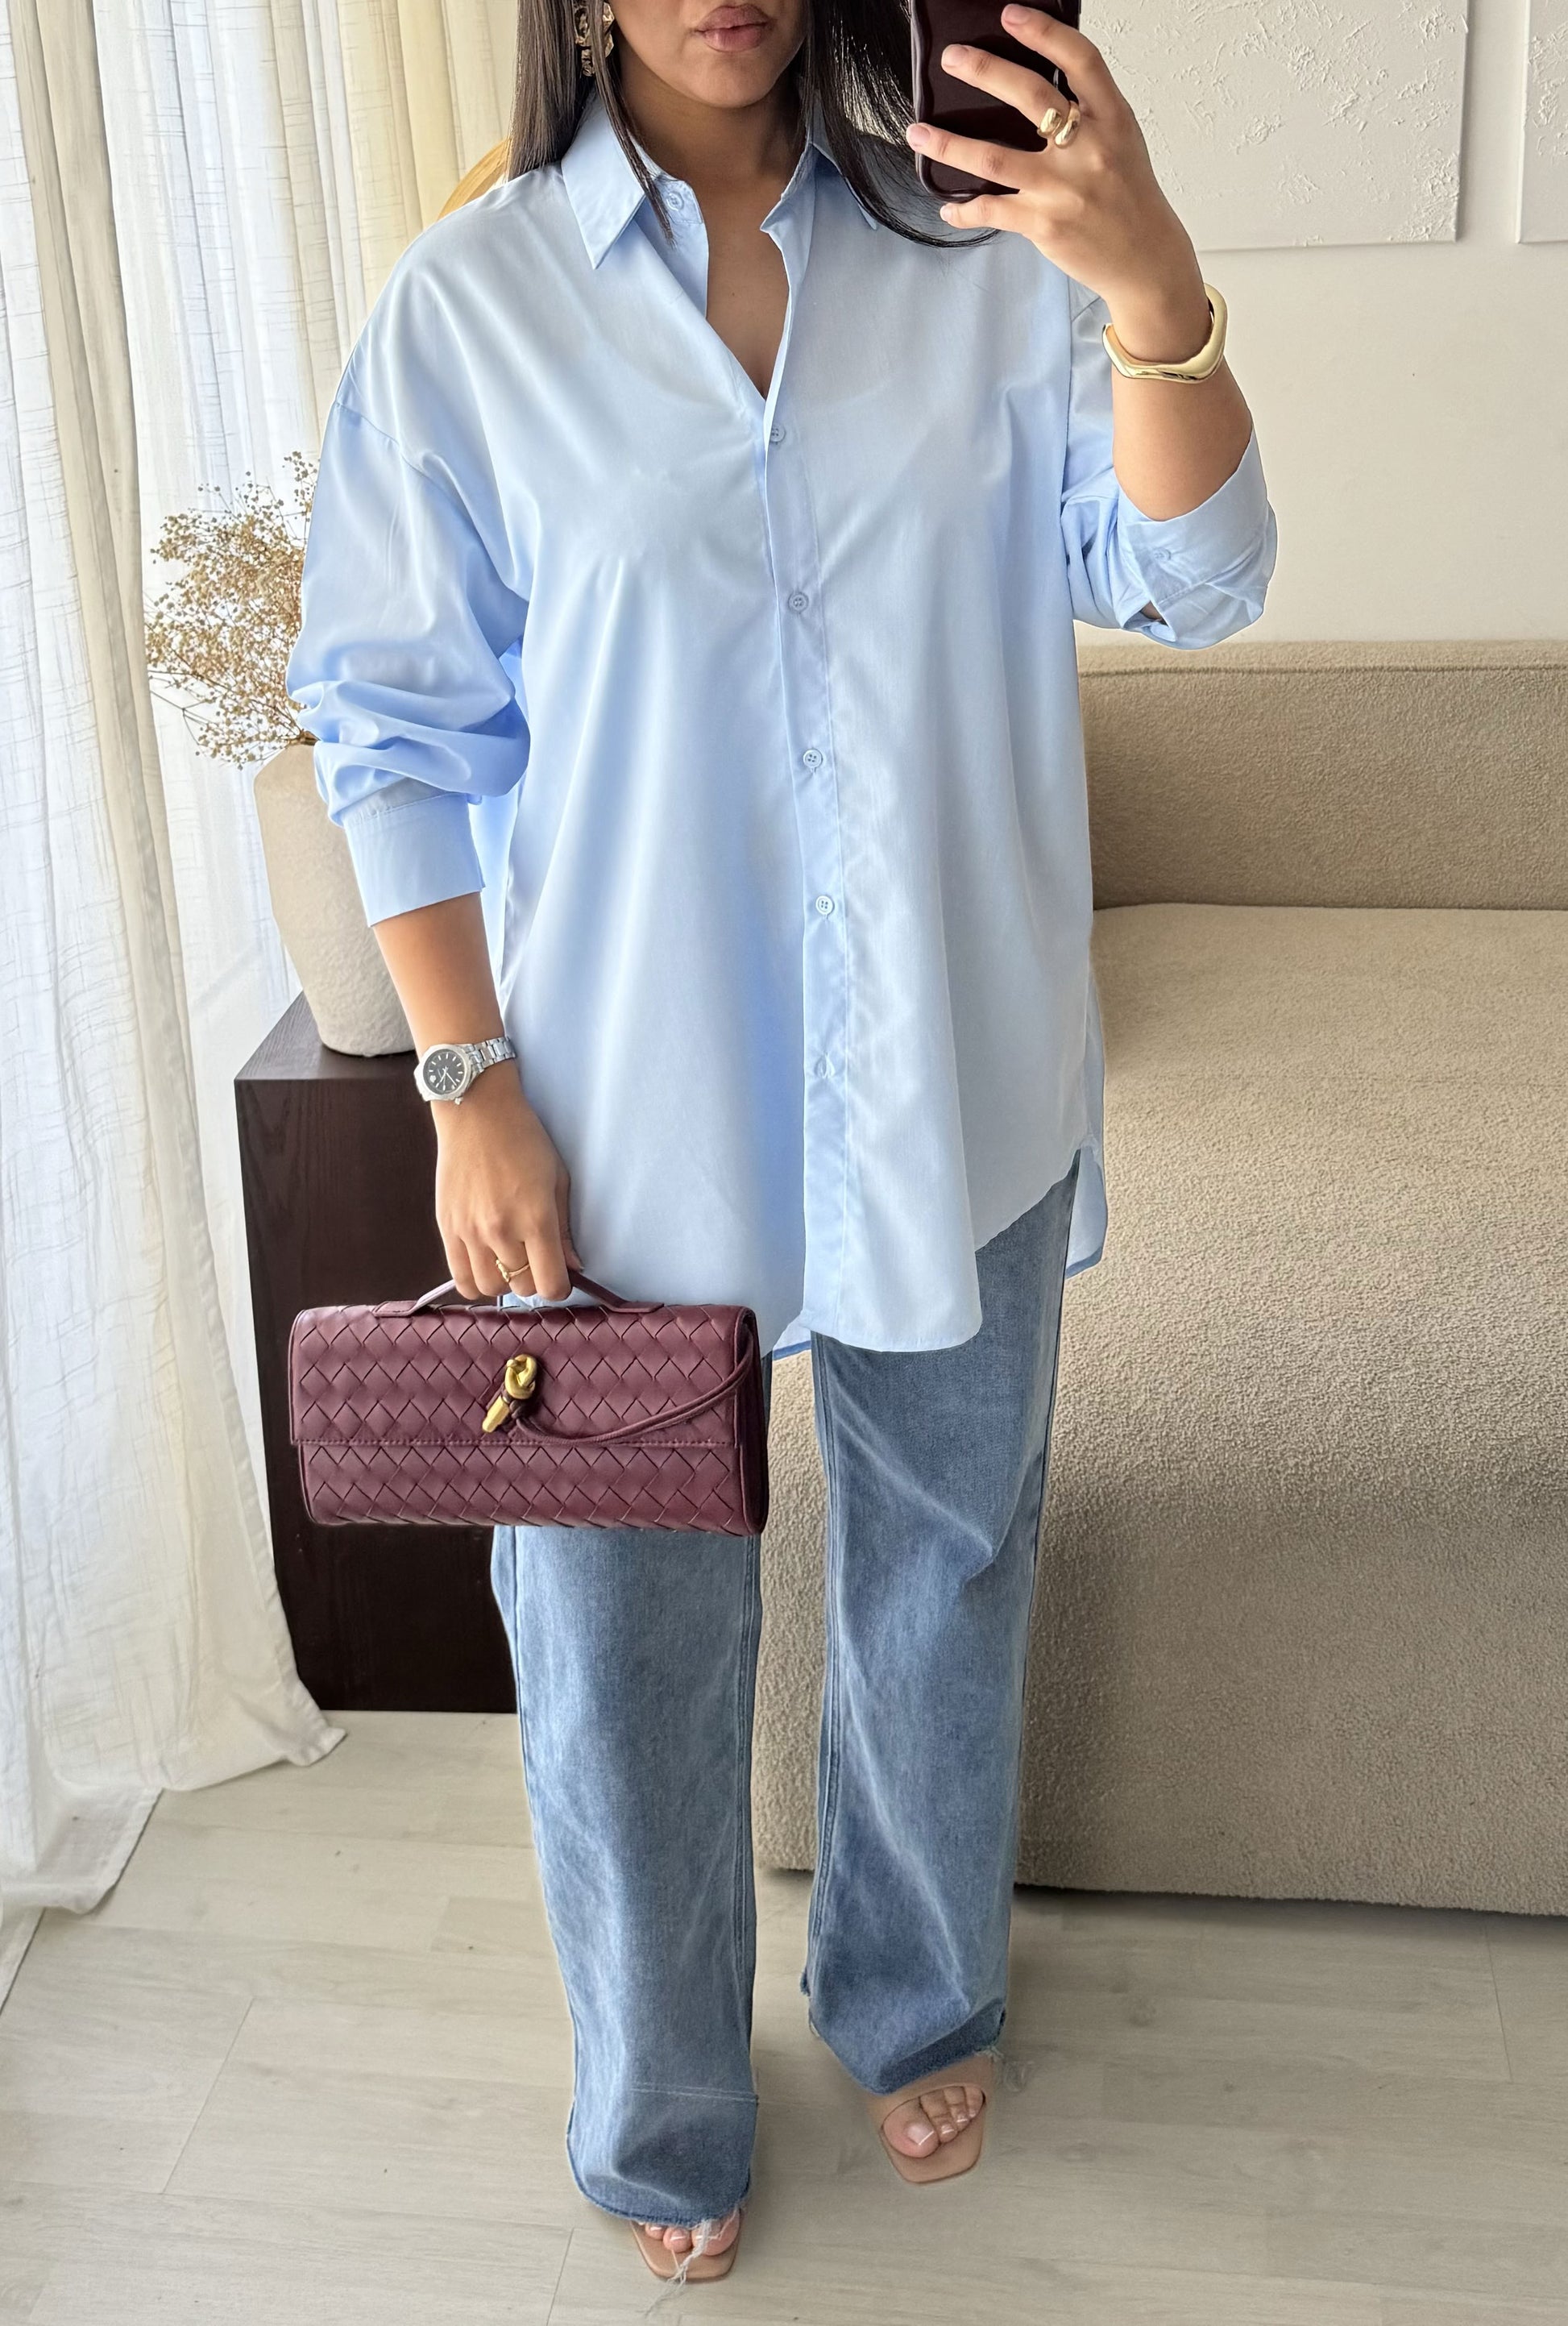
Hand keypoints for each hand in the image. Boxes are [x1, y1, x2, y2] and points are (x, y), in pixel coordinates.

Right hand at [432, 1065, 581, 1302]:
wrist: (476, 1113)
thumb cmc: (524, 1140)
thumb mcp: (558, 1179)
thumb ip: (565, 1230)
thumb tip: (573, 1266)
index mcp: (536, 1218)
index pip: (551, 1284)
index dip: (561, 1287)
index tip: (562, 1275)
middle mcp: (502, 1231)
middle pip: (522, 1288)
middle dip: (534, 1281)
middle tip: (536, 1261)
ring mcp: (470, 1232)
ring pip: (490, 1288)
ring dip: (504, 1283)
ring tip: (509, 1263)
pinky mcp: (447, 1228)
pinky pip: (460, 1278)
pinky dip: (476, 1282)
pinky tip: (486, 1267)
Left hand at [906, 7, 1212, 363]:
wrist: (1146, 261)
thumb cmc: (1129, 198)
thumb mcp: (1120, 142)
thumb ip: (1087, 114)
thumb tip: (1034, 90)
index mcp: (1111, 119)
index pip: (1081, 60)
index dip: (1044, 33)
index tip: (1011, 15)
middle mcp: (1088, 149)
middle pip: (1030, 96)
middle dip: (985, 71)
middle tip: (952, 58)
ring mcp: (1063, 189)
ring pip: (993, 157)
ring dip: (949, 144)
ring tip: (918, 132)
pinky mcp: (1043, 225)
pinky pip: (991, 210)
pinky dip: (964, 208)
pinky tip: (949, 205)